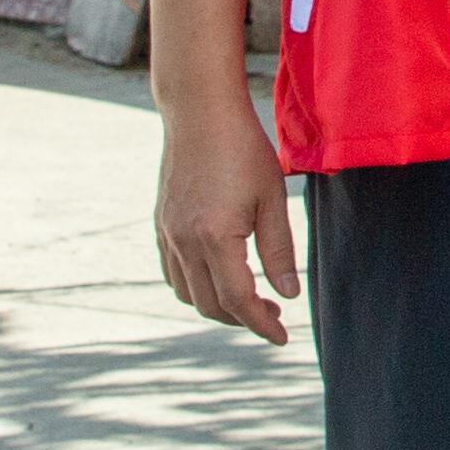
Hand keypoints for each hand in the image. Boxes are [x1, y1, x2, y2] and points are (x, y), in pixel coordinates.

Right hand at [156, 73, 299, 343]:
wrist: (199, 112)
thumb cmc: (242, 149)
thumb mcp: (271, 197)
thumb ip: (279, 249)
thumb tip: (288, 294)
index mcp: (215, 237)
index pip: (238, 300)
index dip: (261, 325)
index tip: (282, 337)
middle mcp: (184, 241)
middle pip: (210, 305)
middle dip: (242, 318)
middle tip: (272, 313)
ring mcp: (168, 233)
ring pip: (187, 293)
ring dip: (217, 306)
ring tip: (249, 298)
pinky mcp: (161, 224)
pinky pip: (173, 273)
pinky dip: (194, 287)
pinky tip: (219, 276)